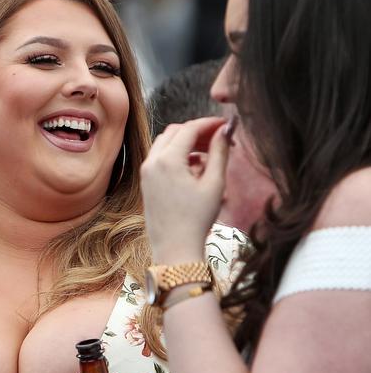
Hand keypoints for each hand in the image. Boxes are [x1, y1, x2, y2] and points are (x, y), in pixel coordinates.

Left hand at [140, 117, 231, 262]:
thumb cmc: (196, 220)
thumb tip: (225, 130)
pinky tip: (195, 168)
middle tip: (218, 138)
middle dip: (197, 131)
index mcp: (168, 160)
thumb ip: (220, 152)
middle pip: (175, 132)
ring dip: (186, 142)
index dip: (210, 123)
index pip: (189, 128)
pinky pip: (160, 158)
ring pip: (165, 143)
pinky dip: (176, 155)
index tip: (226, 125)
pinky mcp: (146, 182)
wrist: (175, 249)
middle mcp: (152, 162)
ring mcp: (146, 172)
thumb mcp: (214, 184)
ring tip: (208, 154)